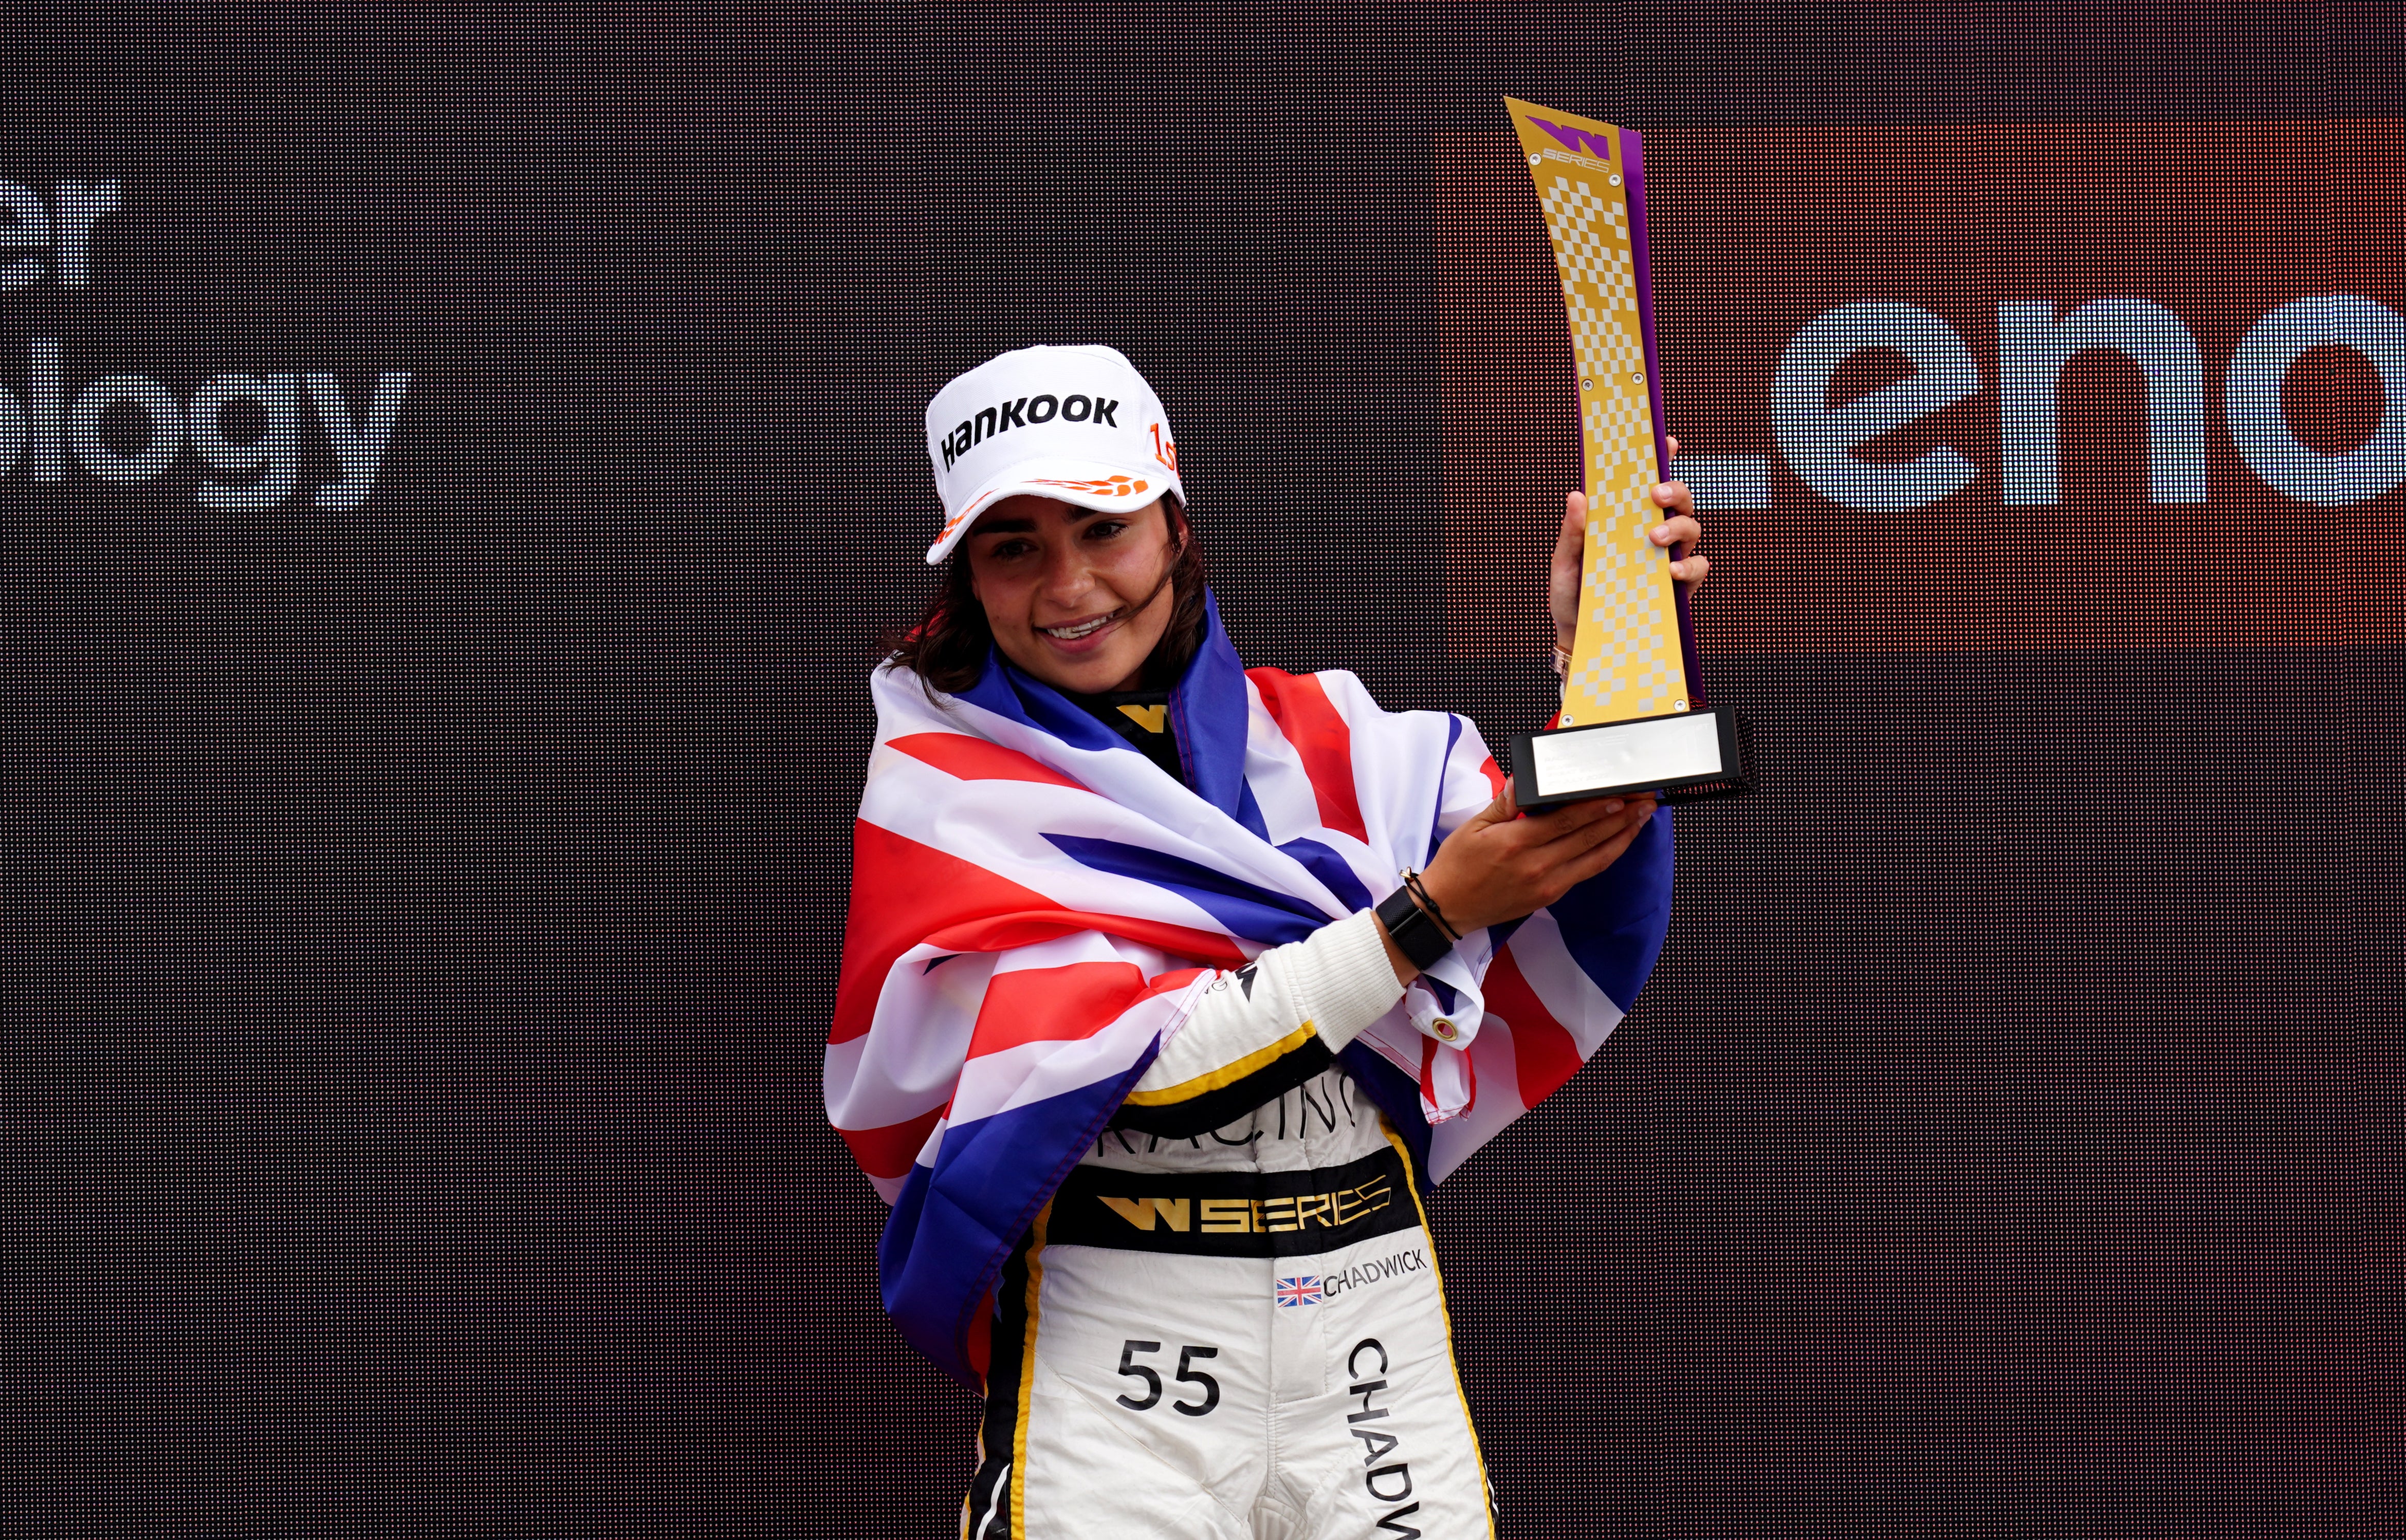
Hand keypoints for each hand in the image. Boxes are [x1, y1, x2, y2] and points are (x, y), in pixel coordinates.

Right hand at [1411, 780, 1655, 938]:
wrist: (1447, 908)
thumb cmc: (1458, 865)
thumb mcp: (1474, 825)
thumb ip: (1506, 802)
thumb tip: (1526, 780)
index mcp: (1515, 843)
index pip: (1567, 820)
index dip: (1598, 807)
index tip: (1620, 794)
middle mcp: (1536, 865)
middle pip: (1589, 837)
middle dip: (1621, 817)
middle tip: (1644, 800)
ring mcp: (1546, 884)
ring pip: (1595, 859)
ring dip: (1622, 837)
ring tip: (1641, 819)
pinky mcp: (1549, 896)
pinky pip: (1585, 873)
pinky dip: (1606, 855)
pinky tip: (1618, 841)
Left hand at [1549, 435, 1711, 654]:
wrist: (1579, 635)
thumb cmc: (1573, 593)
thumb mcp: (1564, 562)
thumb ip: (1572, 532)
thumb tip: (1577, 494)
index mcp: (1626, 519)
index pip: (1648, 484)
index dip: (1663, 459)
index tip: (1668, 441)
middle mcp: (1652, 532)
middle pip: (1679, 499)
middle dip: (1674, 489)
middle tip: (1654, 494)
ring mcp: (1668, 557)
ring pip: (1692, 527)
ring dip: (1678, 525)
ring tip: (1653, 538)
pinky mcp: (1678, 585)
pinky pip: (1699, 566)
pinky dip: (1688, 565)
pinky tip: (1669, 570)